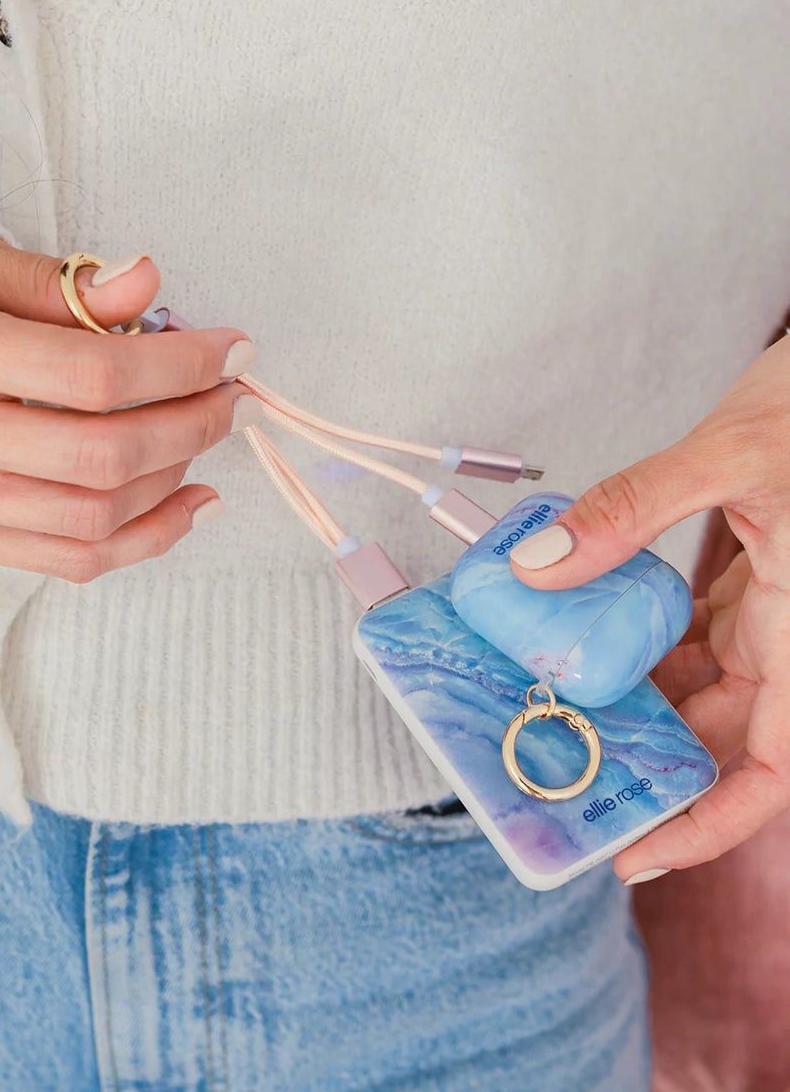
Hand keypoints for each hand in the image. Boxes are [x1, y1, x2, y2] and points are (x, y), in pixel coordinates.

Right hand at [0, 230, 261, 579]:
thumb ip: (58, 283)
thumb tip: (147, 281)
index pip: (90, 373)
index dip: (179, 364)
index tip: (232, 349)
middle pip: (102, 453)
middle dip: (194, 424)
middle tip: (236, 397)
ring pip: (92, 516)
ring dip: (175, 478)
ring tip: (206, 434)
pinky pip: (71, 560)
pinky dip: (147, 538)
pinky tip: (190, 501)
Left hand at [508, 335, 789, 878]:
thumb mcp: (729, 452)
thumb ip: (634, 509)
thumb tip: (541, 567)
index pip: (773, 770)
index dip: (713, 827)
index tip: (638, 854)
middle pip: (725, 739)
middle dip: (654, 766)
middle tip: (564, 773)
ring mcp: (776, 611)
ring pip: (705, 690)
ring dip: (640, 704)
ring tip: (560, 710)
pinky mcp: (755, 582)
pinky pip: (697, 639)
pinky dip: (645, 649)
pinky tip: (589, 641)